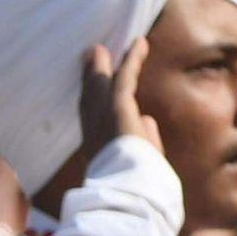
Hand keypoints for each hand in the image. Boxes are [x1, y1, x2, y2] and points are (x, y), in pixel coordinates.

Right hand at [78, 38, 156, 174]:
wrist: (126, 192)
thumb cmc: (133, 185)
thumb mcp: (140, 162)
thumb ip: (144, 140)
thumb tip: (148, 119)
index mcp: (99, 148)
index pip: (94, 121)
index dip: (92, 102)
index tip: (93, 89)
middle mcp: (95, 131)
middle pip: (89, 99)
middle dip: (88, 80)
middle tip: (89, 59)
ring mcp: (102, 118)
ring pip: (100, 86)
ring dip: (100, 67)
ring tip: (99, 49)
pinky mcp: (117, 108)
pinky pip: (125, 78)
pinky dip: (133, 60)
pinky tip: (139, 43)